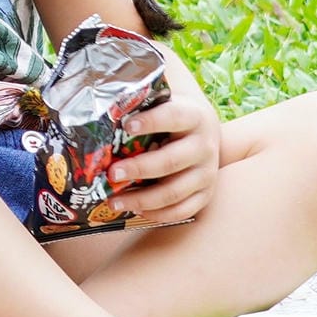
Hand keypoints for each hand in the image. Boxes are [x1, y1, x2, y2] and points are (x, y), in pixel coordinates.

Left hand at [106, 88, 220, 225]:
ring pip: (174, 192)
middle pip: (171, 161)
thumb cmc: (175, 115)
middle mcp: (205, 146)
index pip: (173, 117)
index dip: (151, 121)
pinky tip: (135, 209)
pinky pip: (181, 211)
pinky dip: (156, 214)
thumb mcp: (165, 103)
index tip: (126, 125)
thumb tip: (109, 107)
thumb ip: (143, 104)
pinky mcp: (206, 194)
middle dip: (139, 169)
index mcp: (194, 116)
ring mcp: (207, 173)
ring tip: (113, 200)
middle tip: (111, 173)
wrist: (207, 130)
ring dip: (141, 199)